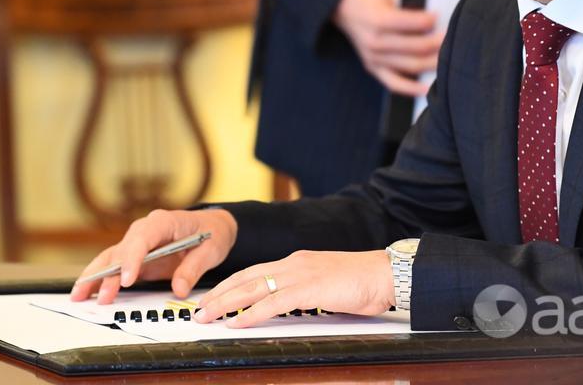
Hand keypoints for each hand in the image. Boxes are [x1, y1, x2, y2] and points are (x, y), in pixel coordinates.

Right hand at [69, 208, 237, 303]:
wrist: (211, 227)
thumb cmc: (210, 233)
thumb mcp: (210, 250)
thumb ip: (194, 268)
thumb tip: (179, 289)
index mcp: (163, 222)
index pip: (142, 238)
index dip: (132, 259)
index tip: (128, 280)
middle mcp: (145, 230)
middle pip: (121, 250)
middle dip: (109, 273)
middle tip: (102, 296)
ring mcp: (137, 243)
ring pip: (111, 258)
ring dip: (95, 276)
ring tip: (79, 295)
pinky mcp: (135, 257)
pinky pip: (114, 267)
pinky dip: (100, 278)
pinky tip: (87, 292)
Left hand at [194, 250, 392, 327]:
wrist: (385, 273)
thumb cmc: (363, 281)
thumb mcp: (326, 284)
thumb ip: (305, 292)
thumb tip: (289, 308)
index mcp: (297, 262)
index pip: (255, 273)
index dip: (230, 285)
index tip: (212, 297)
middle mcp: (293, 263)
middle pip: (246, 278)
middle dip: (218, 294)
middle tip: (197, 309)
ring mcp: (300, 274)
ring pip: (252, 288)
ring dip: (225, 303)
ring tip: (206, 316)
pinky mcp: (309, 288)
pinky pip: (273, 302)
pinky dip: (251, 312)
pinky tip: (236, 321)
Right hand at [334, 0, 441, 96]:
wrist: (342, 9)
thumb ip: (408, 2)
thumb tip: (432, 11)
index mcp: (378, 20)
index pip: (412, 23)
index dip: (431, 20)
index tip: (441, 16)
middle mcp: (375, 42)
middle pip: (416, 47)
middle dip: (438, 43)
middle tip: (451, 37)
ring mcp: (374, 58)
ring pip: (411, 66)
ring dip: (433, 63)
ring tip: (448, 57)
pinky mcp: (373, 68)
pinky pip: (394, 84)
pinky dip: (412, 89)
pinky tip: (427, 88)